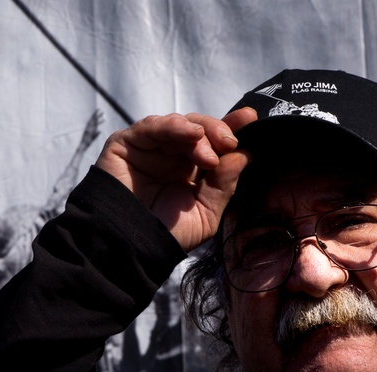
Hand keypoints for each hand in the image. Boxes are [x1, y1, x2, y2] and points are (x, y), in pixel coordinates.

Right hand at [95, 108, 256, 251]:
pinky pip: (153, 126)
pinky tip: (191, 133)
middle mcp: (172, 155)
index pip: (215, 143)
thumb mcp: (206, 214)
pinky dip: (174, 126)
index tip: (250, 119)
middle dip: (219, 131)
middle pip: (200, 129)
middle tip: (230, 143)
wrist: (129, 247)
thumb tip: (243, 155)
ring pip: (180, 124)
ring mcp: (151, 147)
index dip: (232, 129)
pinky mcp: (127, 143)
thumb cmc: (166, 234)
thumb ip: (224, 185)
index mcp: (192, 170)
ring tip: (210, 155)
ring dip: (200, 133)